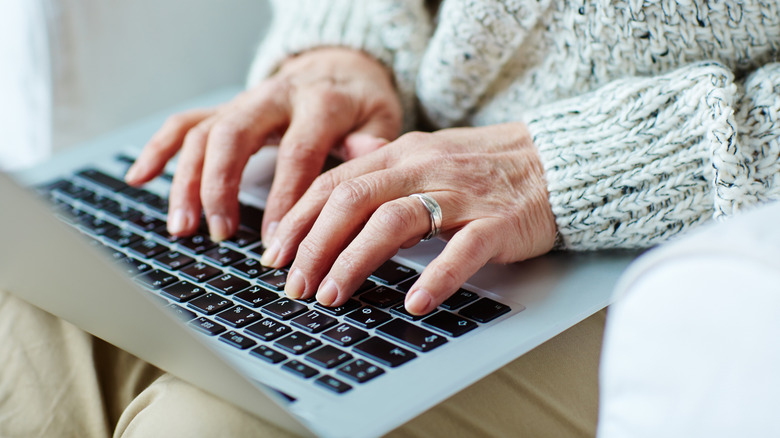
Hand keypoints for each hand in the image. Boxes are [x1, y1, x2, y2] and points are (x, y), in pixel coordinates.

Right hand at [124, 48, 401, 240]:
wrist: (342, 67)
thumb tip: (369, 157)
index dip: (284, 199)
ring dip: (186, 181)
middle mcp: (276, 97)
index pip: (297, 152)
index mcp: (320, 103)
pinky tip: (139, 178)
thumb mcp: (381, 118)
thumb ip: (372, 141)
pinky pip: (186, 123)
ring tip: (183, 228)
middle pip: (235, 135)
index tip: (276, 242)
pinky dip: (159, 149)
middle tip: (221, 234)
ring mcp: (246, 102)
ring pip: (204, 133)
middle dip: (221, 187)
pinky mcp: (228, 108)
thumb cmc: (362, 103)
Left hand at [260, 123, 557, 313]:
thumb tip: (344, 160)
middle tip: (295, 285)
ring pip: (395, 221)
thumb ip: (384, 160)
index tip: (274, 255)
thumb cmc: (487, 164)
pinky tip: (415, 302)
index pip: (335, 183)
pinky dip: (436, 275)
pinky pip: (463, 248)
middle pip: (352, 201)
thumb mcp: (428, 152)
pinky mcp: (497, 221)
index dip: (298, 219)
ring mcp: (461, 194)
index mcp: (401, 155)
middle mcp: (423, 168)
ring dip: (356, 260)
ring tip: (334, 296)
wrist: (555, 160)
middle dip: (315, 245)